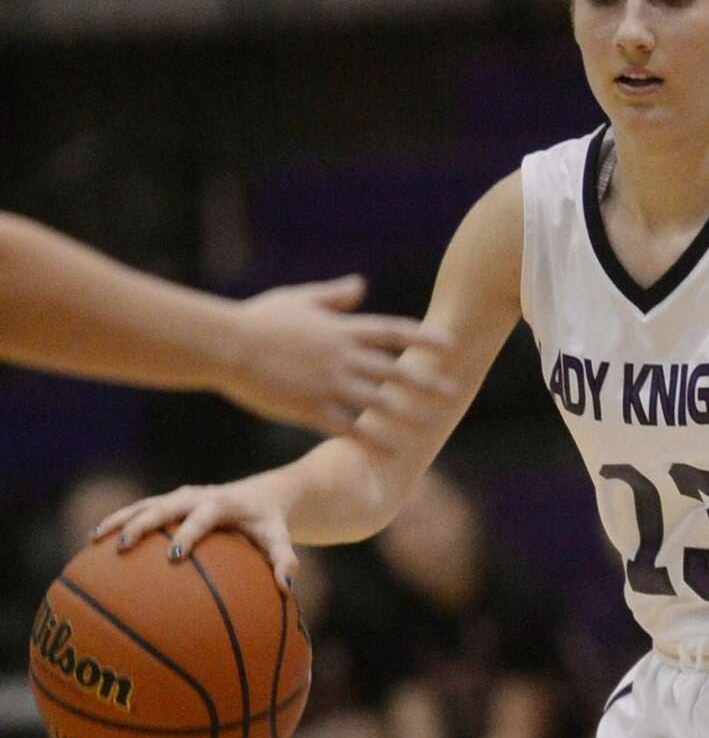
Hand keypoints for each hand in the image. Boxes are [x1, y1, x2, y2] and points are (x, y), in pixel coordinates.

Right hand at [93, 476, 296, 591]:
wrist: (263, 494)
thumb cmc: (271, 524)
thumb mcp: (280, 539)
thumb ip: (285, 562)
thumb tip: (286, 590)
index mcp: (221, 503)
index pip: (201, 518)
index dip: (187, 534)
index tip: (173, 555)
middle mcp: (195, 495)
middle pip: (163, 506)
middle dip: (142, 525)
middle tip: (123, 546)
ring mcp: (179, 496)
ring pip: (143, 504)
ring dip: (119, 519)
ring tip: (94, 539)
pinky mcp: (169, 502)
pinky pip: (141, 510)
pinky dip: (120, 521)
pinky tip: (97, 541)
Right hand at [224, 275, 451, 436]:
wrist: (226, 345)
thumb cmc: (259, 319)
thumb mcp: (299, 299)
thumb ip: (334, 296)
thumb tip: (361, 285)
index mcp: (341, 330)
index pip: (392, 332)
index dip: (423, 339)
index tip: (449, 346)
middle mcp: (342, 357)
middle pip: (395, 371)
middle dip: (427, 383)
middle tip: (453, 393)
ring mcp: (328, 384)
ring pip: (378, 403)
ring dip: (406, 416)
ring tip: (429, 428)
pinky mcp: (310, 408)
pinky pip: (348, 428)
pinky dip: (370, 440)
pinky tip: (389, 452)